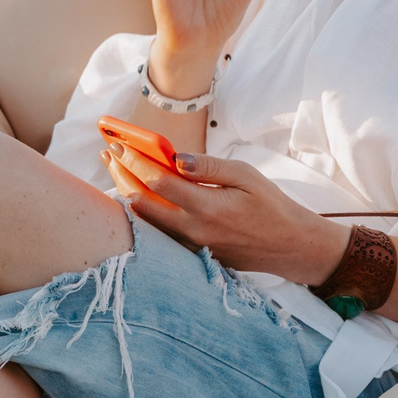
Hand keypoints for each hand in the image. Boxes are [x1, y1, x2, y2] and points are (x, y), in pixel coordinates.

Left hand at [107, 147, 347, 281]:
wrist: (289, 247)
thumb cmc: (271, 206)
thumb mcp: (247, 176)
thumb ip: (210, 166)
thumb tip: (176, 158)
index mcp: (208, 208)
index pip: (158, 183)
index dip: (135, 162)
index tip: (120, 144)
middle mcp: (193, 230)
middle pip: (142, 203)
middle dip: (120, 175)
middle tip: (108, 153)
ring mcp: (190, 245)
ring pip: (145, 219)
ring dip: (126, 192)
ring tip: (115, 168)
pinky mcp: (191, 253)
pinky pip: (157, 230)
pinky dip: (141, 210)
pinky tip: (135, 193)